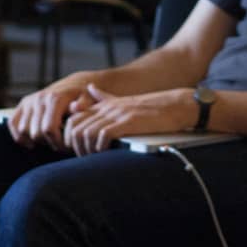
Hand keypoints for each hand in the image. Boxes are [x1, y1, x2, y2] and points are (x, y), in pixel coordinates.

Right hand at [7, 74, 96, 149]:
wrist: (75, 86)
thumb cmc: (83, 98)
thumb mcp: (89, 100)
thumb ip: (84, 105)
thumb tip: (76, 107)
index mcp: (55, 98)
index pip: (48, 129)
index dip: (56, 143)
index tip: (66, 147)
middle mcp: (39, 98)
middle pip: (36, 133)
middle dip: (48, 143)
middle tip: (59, 145)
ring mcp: (29, 101)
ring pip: (23, 130)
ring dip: (35, 141)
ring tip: (49, 141)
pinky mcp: (23, 104)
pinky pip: (13, 123)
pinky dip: (19, 135)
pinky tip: (31, 142)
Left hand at [63, 84, 198, 155]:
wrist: (176, 105)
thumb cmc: (152, 108)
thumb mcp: (123, 100)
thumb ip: (104, 97)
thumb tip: (90, 88)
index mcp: (104, 105)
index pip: (73, 119)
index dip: (70, 136)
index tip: (78, 150)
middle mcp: (107, 108)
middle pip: (75, 127)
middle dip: (75, 146)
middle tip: (84, 158)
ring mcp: (117, 114)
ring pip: (85, 132)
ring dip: (87, 150)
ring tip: (94, 158)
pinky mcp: (128, 122)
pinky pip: (103, 135)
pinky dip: (100, 147)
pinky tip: (106, 152)